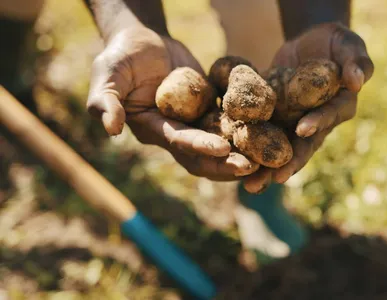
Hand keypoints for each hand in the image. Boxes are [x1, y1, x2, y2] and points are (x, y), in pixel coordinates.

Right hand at [87, 26, 258, 179]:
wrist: (143, 40)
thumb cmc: (121, 56)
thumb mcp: (107, 75)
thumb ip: (105, 101)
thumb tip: (112, 130)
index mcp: (153, 129)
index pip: (178, 143)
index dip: (200, 148)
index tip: (224, 149)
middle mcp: (174, 131)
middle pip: (202, 154)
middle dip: (226, 163)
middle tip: (253, 167)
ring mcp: (193, 120)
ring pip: (219, 143)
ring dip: (240, 152)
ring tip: (266, 158)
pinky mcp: (207, 107)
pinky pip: (228, 120)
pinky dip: (245, 127)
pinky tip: (268, 130)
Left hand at [243, 22, 373, 192]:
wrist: (308, 43)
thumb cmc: (334, 43)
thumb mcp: (349, 45)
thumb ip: (356, 61)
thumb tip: (356, 81)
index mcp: (337, 107)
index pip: (328, 116)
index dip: (317, 123)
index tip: (302, 130)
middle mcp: (314, 122)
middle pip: (302, 146)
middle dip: (288, 163)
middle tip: (274, 179)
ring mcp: (292, 122)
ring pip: (278, 148)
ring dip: (265, 167)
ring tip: (249, 185)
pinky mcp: (273, 118)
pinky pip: (261, 133)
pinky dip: (248, 146)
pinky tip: (232, 158)